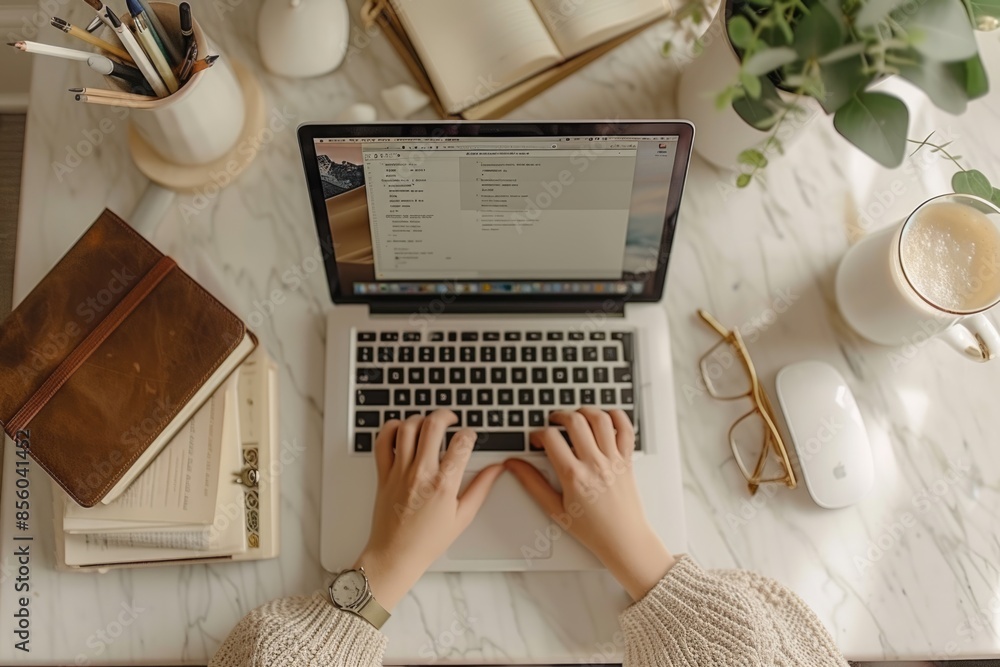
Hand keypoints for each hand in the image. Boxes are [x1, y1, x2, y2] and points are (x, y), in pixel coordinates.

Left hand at [353, 410, 503, 610]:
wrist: (394, 555)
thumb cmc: (427, 541)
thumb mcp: (463, 517)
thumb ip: (481, 488)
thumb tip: (496, 469)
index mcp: (443, 484)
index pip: (461, 443)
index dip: (469, 434)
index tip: (469, 437)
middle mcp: (420, 473)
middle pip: (433, 426)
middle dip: (446, 415)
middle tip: (451, 419)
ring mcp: (399, 472)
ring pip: (407, 428)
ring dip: (420, 419)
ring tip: (428, 425)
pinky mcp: (383, 474)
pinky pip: (382, 442)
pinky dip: (391, 429)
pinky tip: (402, 431)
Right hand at [505, 408, 675, 600]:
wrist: (624, 540)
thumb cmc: (593, 530)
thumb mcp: (555, 509)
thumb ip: (532, 484)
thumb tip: (514, 465)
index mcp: (574, 476)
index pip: (551, 438)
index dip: (539, 433)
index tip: (537, 439)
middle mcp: (595, 464)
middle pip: (575, 421)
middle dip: (559, 415)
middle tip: (553, 422)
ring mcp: (613, 460)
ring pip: (600, 419)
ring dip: (585, 411)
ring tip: (576, 416)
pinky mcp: (628, 460)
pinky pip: (626, 429)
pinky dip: (617, 416)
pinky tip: (605, 418)